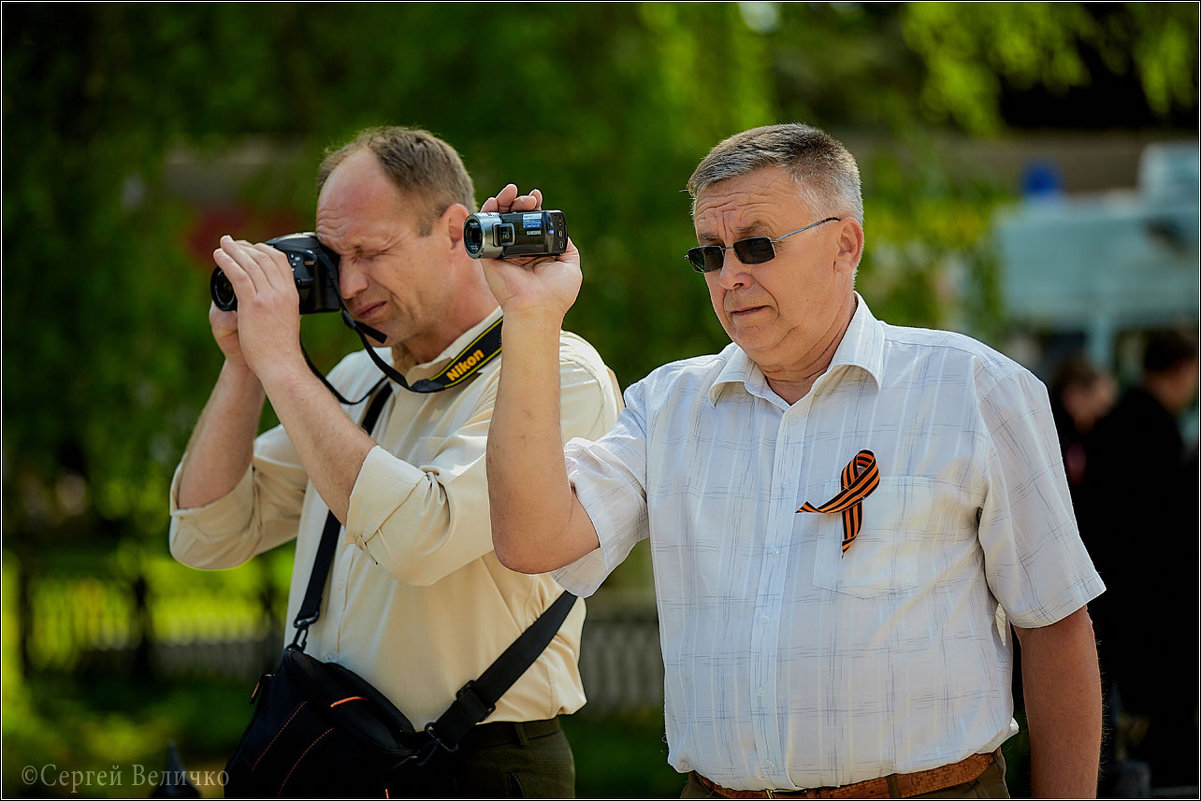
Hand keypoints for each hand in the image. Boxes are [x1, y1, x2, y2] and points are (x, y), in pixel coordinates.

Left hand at [210, 235, 304, 381]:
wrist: (281, 364)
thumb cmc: (282, 348)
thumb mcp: (288, 319)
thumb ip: (281, 304)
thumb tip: (274, 296)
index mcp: (291, 294)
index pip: (281, 261)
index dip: (264, 249)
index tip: (251, 247)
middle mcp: (282, 292)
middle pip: (265, 258)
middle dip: (247, 246)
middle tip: (232, 242)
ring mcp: (268, 297)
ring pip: (250, 263)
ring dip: (234, 250)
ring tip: (223, 244)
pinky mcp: (253, 304)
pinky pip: (238, 275)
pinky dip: (227, 262)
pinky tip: (219, 256)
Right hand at [478, 184, 582, 323]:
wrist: (537, 307)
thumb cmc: (556, 293)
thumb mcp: (570, 266)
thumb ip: (566, 247)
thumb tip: (560, 231)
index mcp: (535, 252)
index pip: (531, 223)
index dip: (533, 208)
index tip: (538, 197)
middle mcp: (517, 251)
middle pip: (514, 217)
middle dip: (519, 202)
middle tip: (528, 199)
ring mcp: (502, 252)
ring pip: (498, 220)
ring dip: (503, 201)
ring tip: (511, 193)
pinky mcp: (488, 256)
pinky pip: (482, 231)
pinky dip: (484, 214)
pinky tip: (493, 202)